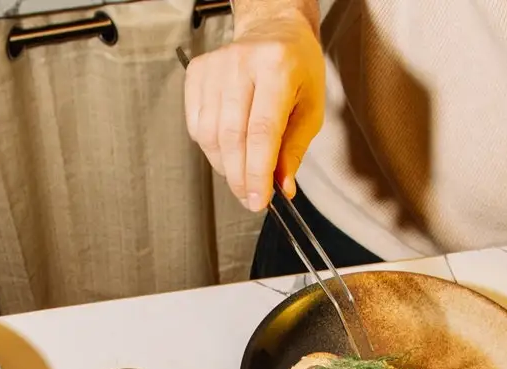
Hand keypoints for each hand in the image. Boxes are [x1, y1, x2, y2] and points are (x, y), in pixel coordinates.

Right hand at [183, 5, 324, 210]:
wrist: (273, 29)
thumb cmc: (296, 67)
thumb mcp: (311, 107)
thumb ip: (294, 149)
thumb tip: (281, 186)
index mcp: (277, 67)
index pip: (261, 131)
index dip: (257, 172)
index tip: (259, 200)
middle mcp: (242, 62)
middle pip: (232, 136)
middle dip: (240, 177)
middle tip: (250, 197)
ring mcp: (215, 66)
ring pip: (210, 135)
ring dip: (224, 165)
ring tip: (241, 173)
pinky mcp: (197, 72)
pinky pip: (196, 124)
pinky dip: (210, 146)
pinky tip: (227, 147)